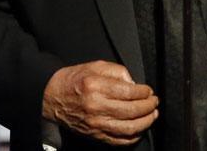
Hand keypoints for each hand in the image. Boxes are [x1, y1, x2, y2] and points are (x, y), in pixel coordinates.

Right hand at [42, 60, 158, 145]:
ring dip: (145, 122)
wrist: (52, 97)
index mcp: (96, 87)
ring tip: (152, 115)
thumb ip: (117, 71)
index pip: (128, 92)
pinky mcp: (94, 135)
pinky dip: (133, 137)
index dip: (144, 92)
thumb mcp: (95, 66)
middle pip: (131, 111)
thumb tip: (134, 84)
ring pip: (128, 128)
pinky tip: (139, 129)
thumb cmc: (74, 80)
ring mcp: (95, 124)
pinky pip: (118, 141)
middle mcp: (96, 107)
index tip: (149, 90)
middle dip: (148, 107)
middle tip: (154, 102)